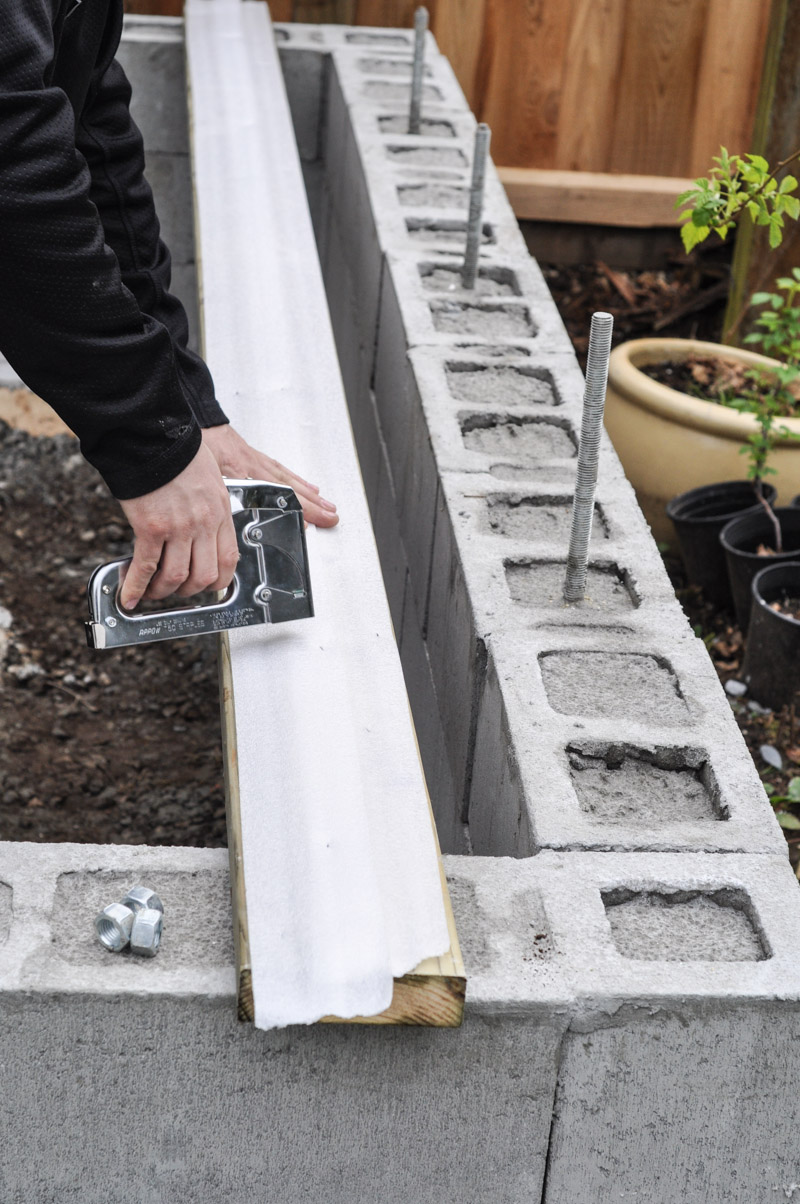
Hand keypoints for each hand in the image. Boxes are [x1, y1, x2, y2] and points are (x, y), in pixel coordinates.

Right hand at [117, 442, 237, 609]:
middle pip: (204, 576)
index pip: (228, 560)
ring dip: (162, 591)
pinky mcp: (151, 527)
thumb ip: (208, 505)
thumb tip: (199, 526)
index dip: (218, 581)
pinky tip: (129, 595)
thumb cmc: (177, 450)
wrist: (152, 435)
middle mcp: (203, 523)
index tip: (208, 585)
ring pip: (175, 576)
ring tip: (152, 592)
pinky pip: (146, 566)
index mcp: (219, 511)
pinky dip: (136, 586)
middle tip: (176, 590)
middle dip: (189, 590)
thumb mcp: (209, 478)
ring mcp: (179, 527)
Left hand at [202, 424, 338, 528]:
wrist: (194, 421)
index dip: (295, 509)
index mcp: (244, 474)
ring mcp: (258, 462)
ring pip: (290, 480)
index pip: (277, 495)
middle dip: (313, 506)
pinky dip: (298, 480)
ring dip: (311, 495)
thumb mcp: (203, 477)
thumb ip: (216, 498)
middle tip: (331, 517)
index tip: (308, 523)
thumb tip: (223, 520)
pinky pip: (282, 471)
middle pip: (291, 490)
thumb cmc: (197, 447)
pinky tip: (308, 487)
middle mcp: (256, 467)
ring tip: (327, 506)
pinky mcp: (256, 457)